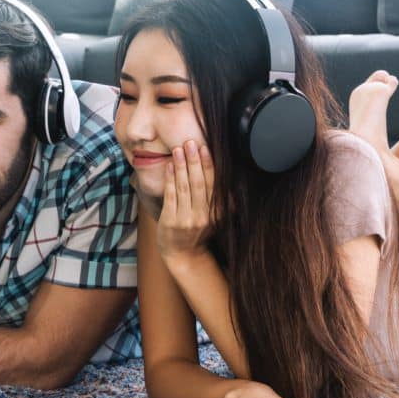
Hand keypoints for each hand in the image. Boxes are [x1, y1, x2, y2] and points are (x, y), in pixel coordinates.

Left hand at [158, 140, 214, 261]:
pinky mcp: (171, 221)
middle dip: (194, 161)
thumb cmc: (198, 231)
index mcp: (217, 213)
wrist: (183, 254)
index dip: (209, 165)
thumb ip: (220, 199)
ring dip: (181, 167)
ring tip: (178, 150)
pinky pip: (171, 196)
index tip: (206, 148)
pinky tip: (170, 166)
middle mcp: (204, 216)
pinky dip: (170, 179)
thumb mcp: (214, 217)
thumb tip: (229, 175)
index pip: (214, 184)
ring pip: (184, 188)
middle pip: (199, 183)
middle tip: (190, 143)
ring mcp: (187, 220)